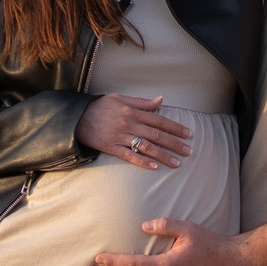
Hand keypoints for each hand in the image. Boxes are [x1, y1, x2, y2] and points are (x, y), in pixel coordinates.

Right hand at [77, 95, 191, 168]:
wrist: (77, 117)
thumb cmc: (100, 107)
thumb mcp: (120, 98)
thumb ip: (141, 101)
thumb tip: (160, 100)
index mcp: (133, 111)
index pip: (159, 120)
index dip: (174, 127)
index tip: (188, 133)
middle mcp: (129, 124)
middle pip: (156, 135)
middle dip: (174, 143)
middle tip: (189, 151)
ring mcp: (121, 137)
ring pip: (146, 147)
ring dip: (163, 155)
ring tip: (177, 163)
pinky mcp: (112, 148)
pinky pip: (129, 156)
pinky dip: (142, 161)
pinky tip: (154, 167)